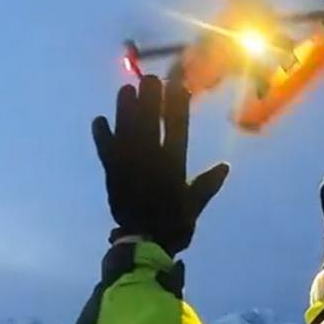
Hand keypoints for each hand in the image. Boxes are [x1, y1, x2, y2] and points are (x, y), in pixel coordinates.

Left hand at [92, 74, 228, 254]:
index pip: (176, 129)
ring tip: (126, 90)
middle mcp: (150, 161)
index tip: (178, 86)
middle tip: (150, 79)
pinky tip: (99, 120)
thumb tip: (225, 166)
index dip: (177, 106)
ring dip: (125, 110)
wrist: (144, 243)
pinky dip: (102, 136)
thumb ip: (207, 185)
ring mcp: (128, 166)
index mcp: (173, 167)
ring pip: (126, 131)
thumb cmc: (174, 226)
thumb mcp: (195, 206)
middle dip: (150, 100)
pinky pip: (105, 151)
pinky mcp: (112, 175)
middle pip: (148, 123)